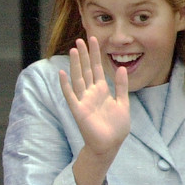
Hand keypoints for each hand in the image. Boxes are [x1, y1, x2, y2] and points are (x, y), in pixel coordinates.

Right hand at [59, 36, 129, 159]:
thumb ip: (121, 86)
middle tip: (80, 39)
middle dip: (84, 55)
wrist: (110, 145)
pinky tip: (62, 73)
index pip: (97, 68)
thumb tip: (121, 67)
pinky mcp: (79, 111)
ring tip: (73, 50)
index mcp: (102, 91)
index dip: (96, 54)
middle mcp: (91, 93)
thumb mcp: (123, 103)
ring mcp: (84, 101)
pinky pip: (71, 96)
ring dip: (76, 65)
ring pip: (78, 79)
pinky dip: (65, 85)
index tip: (94, 39)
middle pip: (86, 70)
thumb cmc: (116, 127)